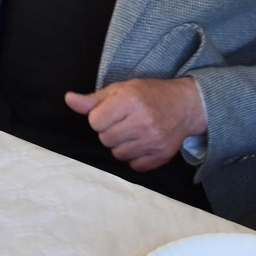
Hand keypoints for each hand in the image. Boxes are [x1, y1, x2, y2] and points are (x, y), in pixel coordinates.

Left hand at [64, 76, 205, 171]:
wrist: (186, 105)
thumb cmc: (150, 94)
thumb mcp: (122, 89)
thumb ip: (94, 99)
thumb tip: (69, 99)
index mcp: (130, 101)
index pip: (95, 121)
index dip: (100, 117)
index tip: (113, 112)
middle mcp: (142, 122)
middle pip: (105, 139)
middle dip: (110, 131)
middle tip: (125, 122)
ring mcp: (153, 141)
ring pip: (117, 154)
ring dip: (121, 145)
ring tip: (133, 132)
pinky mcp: (161, 155)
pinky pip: (133, 165)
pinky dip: (135, 157)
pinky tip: (142, 143)